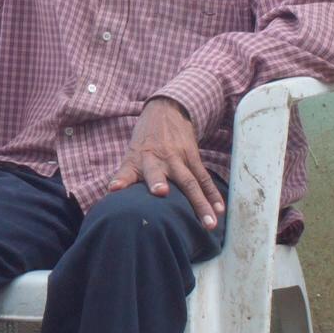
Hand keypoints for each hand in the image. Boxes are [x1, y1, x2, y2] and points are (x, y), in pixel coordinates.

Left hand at [107, 97, 224, 227]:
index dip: (121, 180)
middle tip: (160, 192)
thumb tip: (113, 197)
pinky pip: (204, 178)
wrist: (166, 110)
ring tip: (209, 222)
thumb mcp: (131, 154)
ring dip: (200, 203)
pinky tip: (220, 209)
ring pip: (189, 182)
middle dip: (158, 182)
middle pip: (158, 172)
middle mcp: (157, 159)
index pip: (127, 171)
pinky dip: (212, 194)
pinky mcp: (193, 157)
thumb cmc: (145, 141)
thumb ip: (125, 176)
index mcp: (138, 159)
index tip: (114, 188)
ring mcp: (177, 158)